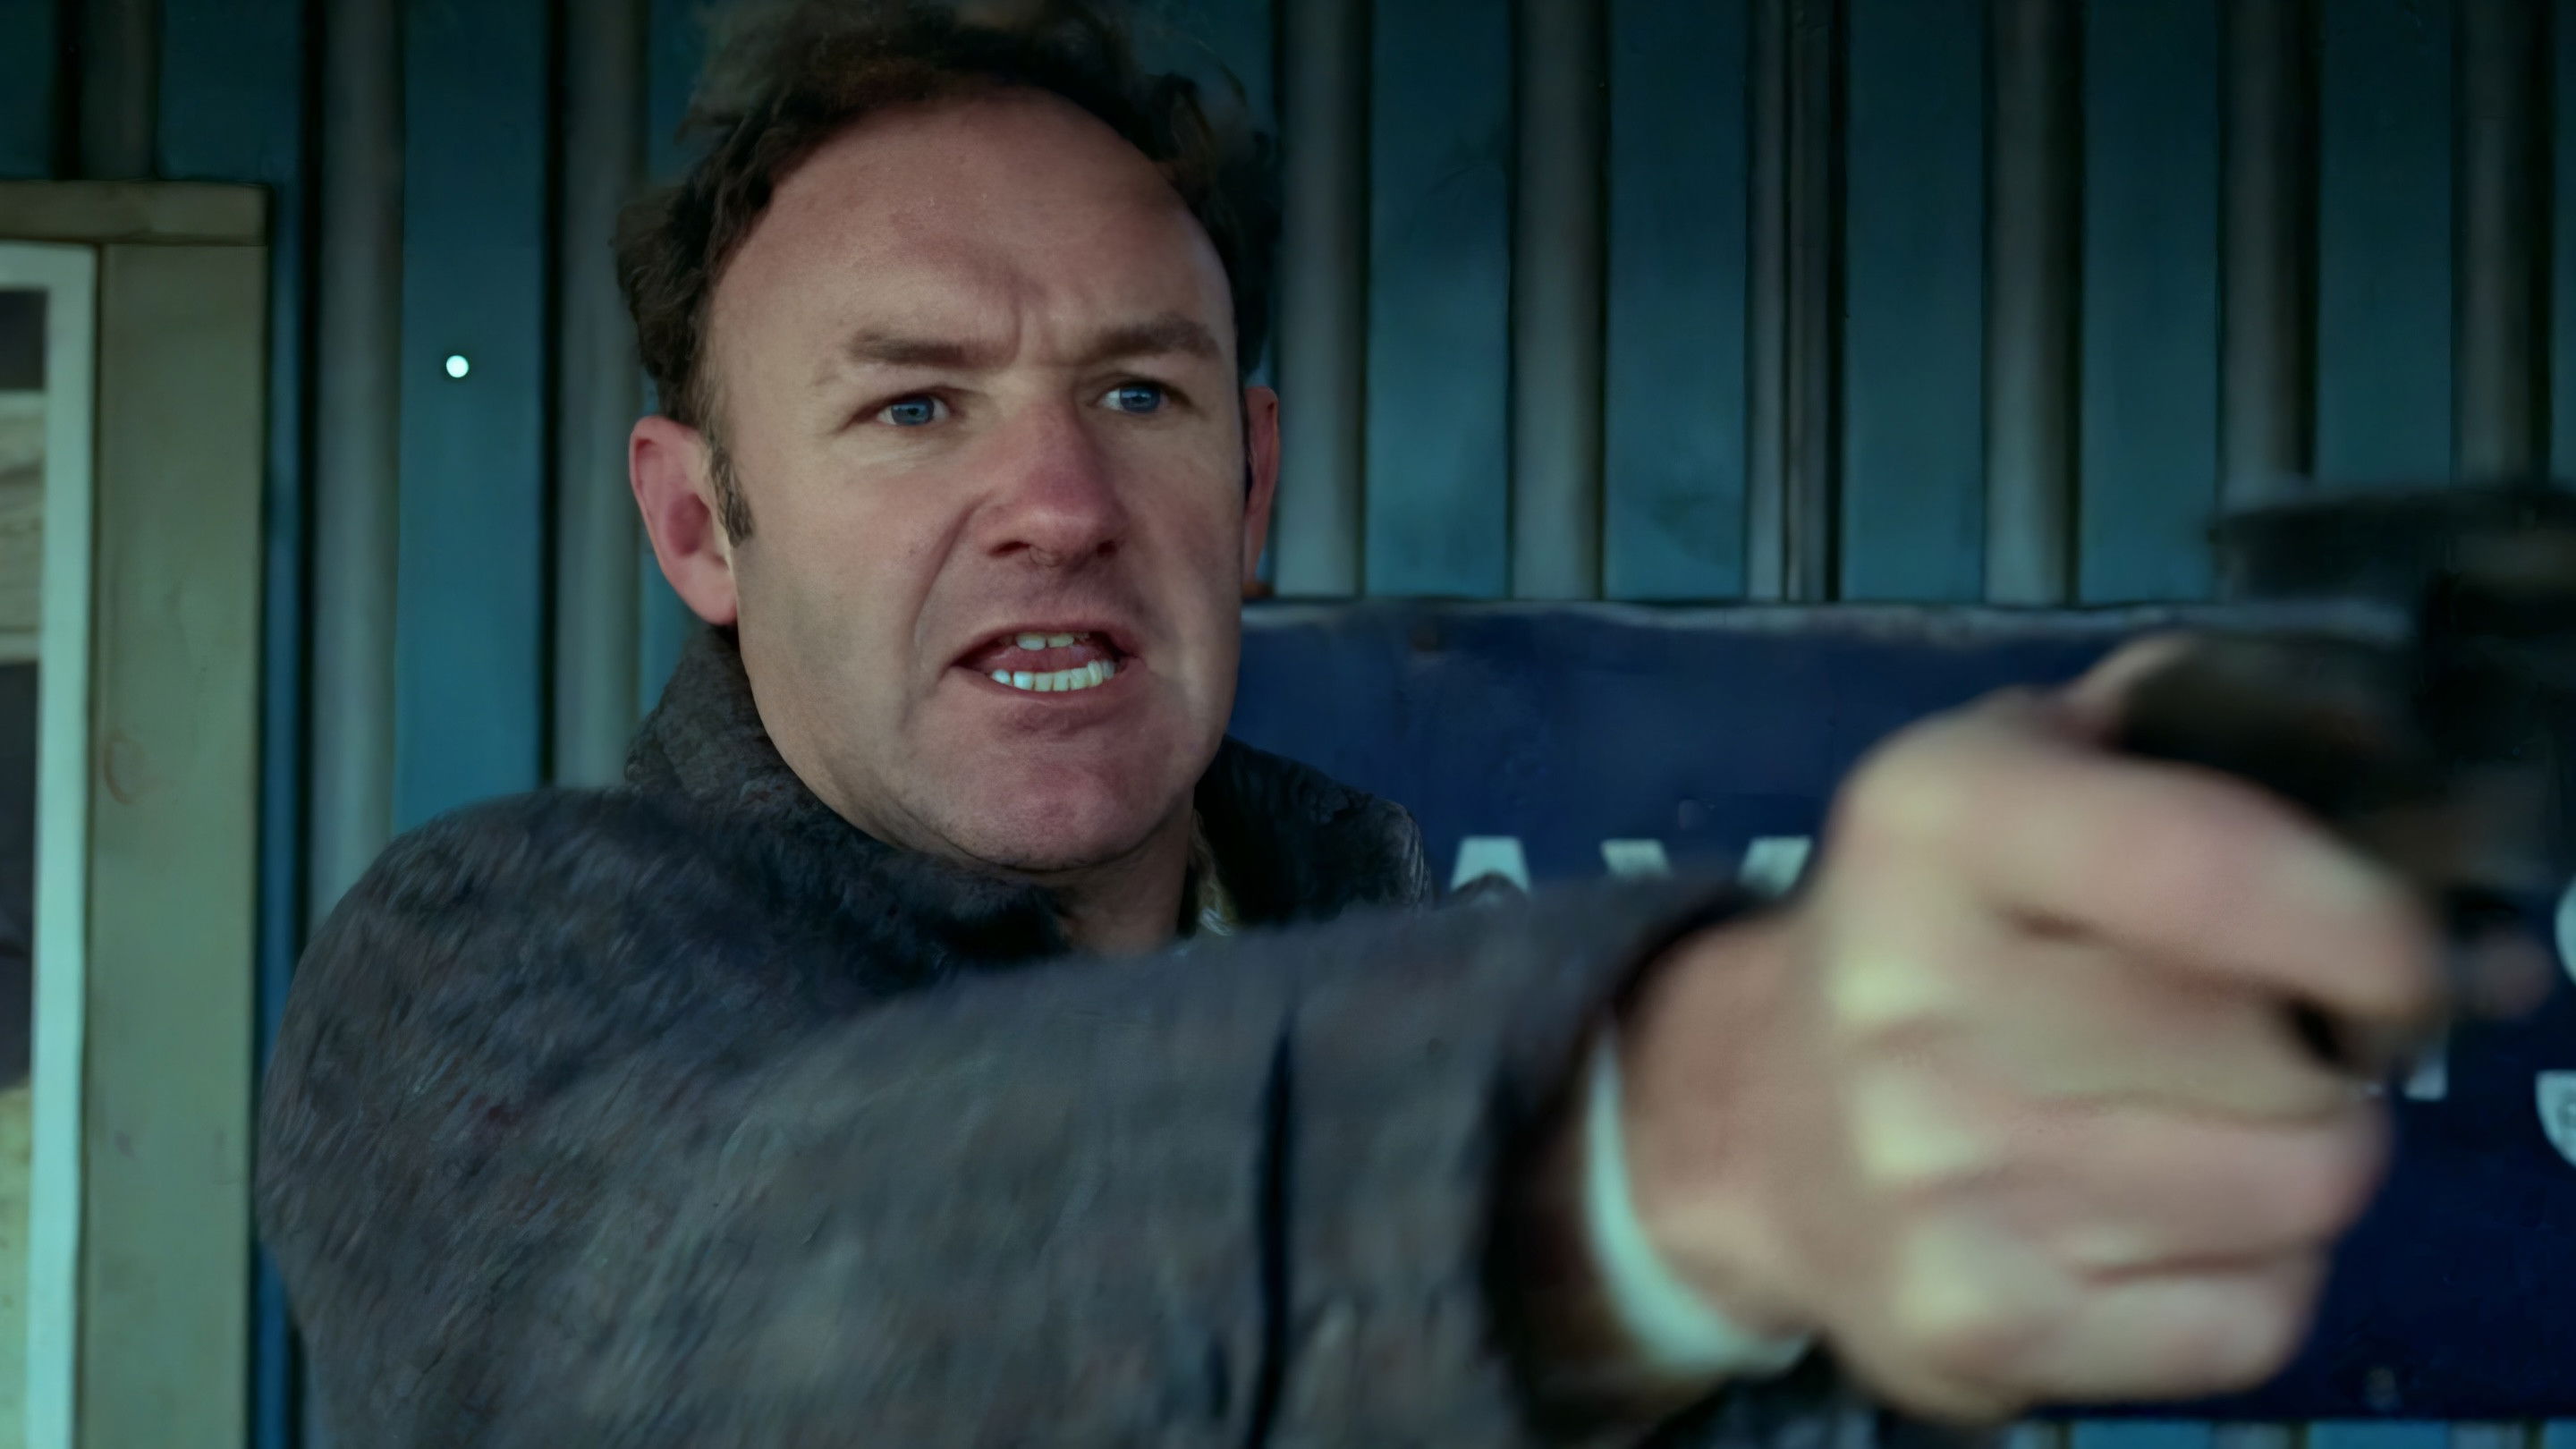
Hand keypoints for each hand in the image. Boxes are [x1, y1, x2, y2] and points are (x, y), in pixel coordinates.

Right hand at [1617, 638, 2443, 1421]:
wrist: (1748, 1127)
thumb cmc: (1934, 928)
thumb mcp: (2016, 765)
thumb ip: (2186, 727)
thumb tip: (2390, 796)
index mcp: (1933, 825)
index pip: (2202, 869)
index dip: (2360, 922)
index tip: (2401, 955)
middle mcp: (1912, 1001)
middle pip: (2291, 1063)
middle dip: (2317, 1051)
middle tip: (2247, 1037)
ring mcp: (1938, 1180)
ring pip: (2302, 1192)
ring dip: (2292, 1159)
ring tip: (2200, 1125)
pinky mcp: (1975, 1325)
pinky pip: (2257, 1317)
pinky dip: (2251, 1274)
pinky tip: (2161, 1220)